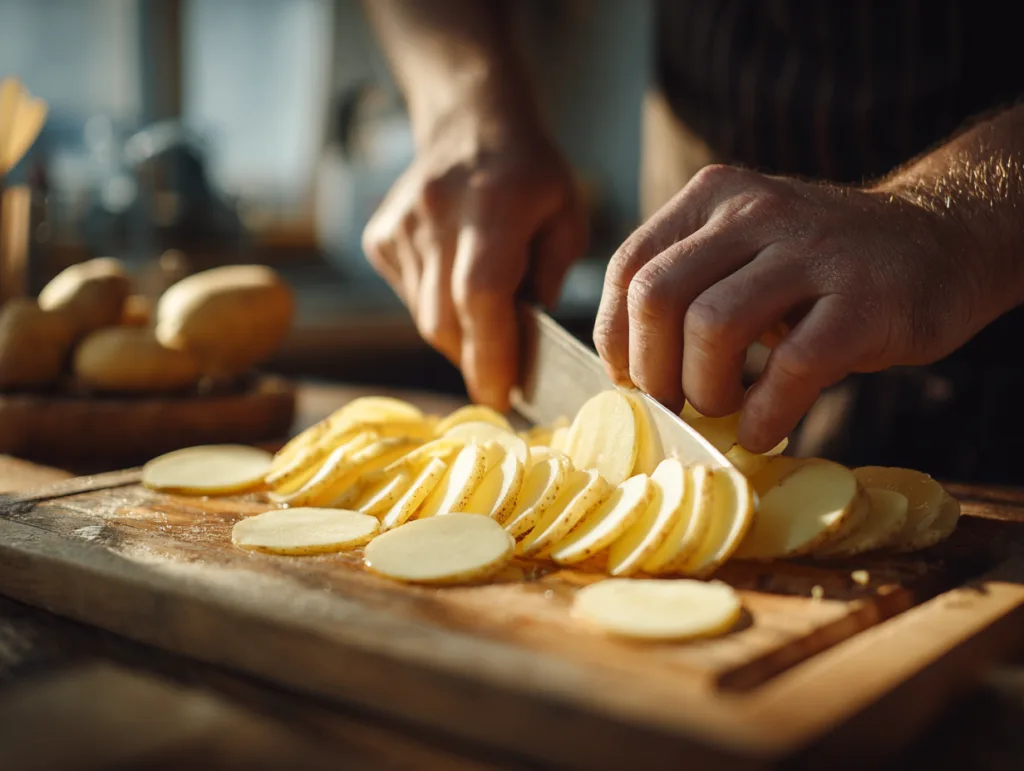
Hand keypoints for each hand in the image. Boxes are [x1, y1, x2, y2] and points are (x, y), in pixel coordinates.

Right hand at [363, 110, 587, 409]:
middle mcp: (436, 215)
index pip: (479, 296)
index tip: (503, 399)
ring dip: (457, 335)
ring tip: (486, 317)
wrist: (470, 123)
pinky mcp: (380, 238)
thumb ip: (551, 278)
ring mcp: (401, 226)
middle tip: (503, 378)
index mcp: (491, 206)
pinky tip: (456, 284)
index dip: (490, 355)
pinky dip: (436, 309)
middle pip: (443, 320)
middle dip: (475, 360)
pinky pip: (409, 298)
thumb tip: (527, 342)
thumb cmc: (531, 176)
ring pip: (424, 315)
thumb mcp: (566, 218)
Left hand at [594, 164, 987, 452]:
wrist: (940, 241)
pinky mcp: (862, 300)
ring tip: (725, 408)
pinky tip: (762, 429)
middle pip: (657, 297)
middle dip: (651, 370)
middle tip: (672, 404)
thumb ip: (687, 286)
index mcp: (713, 199)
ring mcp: (812, 251)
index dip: (617, 338)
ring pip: (711, 327)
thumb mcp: (745, 249)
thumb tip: (627, 374)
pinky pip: (790, 367)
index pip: (629, 268)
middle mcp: (754, 212)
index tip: (632, 382)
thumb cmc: (821, 268)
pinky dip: (763, 415)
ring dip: (705, 391)